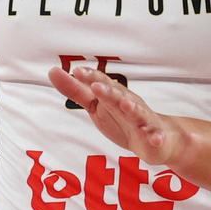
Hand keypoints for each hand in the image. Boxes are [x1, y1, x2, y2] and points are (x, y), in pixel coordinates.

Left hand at [48, 65, 186, 165]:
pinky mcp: (154, 136)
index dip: (91, 78)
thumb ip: (75, 90)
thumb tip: (52, 71)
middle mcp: (129, 103)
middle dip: (108, 91)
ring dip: (132, 108)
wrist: (157, 138)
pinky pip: (155, 136)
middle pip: (117, 96)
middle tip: (96, 86)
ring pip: (137, 113)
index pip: (102, 83)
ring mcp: (142, 119)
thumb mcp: (96, 105)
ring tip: (125, 104)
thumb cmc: (122, 119)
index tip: (77, 71)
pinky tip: (155, 137)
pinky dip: (155, 136)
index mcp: (114, 95)